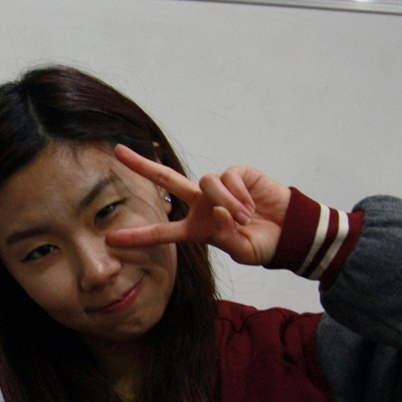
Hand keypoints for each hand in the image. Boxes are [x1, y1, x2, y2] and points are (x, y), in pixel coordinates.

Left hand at [107, 144, 291, 265]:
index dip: (138, 237)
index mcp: (197, 227)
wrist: (290, 231)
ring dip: (227, 202)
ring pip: (207, 183)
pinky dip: (239, 193)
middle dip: (142, 165)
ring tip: (246, 218)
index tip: (111, 240)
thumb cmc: (263, 244)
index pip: (162, 231)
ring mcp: (218, 187)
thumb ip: (224, 235)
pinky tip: (252, 205)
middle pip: (166, 180)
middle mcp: (202, 203)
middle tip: (118, 152)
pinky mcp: (238, 174)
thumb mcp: (241, 250)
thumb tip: (216, 210)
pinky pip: (228, 177)